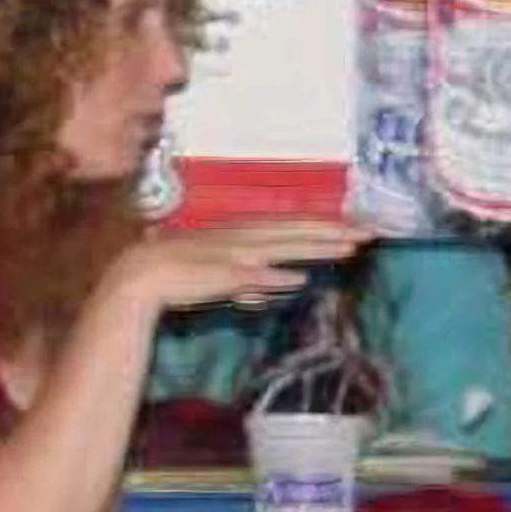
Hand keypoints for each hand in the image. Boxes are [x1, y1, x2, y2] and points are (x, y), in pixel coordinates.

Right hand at [106, 219, 366, 314]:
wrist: (139, 278)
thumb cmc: (181, 276)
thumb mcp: (228, 278)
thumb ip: (258, 282)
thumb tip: (290, 283)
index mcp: (246, 235)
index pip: (294, 228)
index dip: (326, 228)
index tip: (357, 229)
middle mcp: (244, 238)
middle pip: (297, 232)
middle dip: (334, 231)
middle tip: (371, 232)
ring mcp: (233, 253)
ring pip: (283, 246)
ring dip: (315, 246)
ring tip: (349, 247)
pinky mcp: (220, 273)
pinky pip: (251, 275)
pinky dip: (273, 276)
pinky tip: (296, 279)